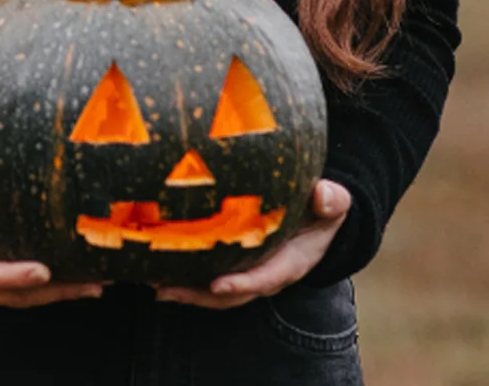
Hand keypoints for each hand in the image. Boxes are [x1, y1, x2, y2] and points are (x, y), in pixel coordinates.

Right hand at [0, 177, 103, 308]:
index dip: (12, 276)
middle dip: (53, 290)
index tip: (42, 270)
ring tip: (97, 282)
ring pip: (27, 296)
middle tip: (89, 281)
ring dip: (62, 292)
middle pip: (15, 294)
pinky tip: (84, 277)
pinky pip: (28, 290)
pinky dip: (56, 286)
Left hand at [153, 180, 351, 308]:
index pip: (265, 278)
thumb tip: (324, 193)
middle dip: (199, 295)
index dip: (242, 283)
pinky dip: (185, 273)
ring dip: (186, 290)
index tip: (217, 285)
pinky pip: (208, 272)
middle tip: (167, 290)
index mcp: (291, 262)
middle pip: (232, 293)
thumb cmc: (322, 207)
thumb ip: (332, 200)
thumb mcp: (333, 203)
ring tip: (155, 284)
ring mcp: (249, 269)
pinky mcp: (234, 260)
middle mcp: (267, 272)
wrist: (317, 213)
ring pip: (215, 289)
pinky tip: (157, 266)